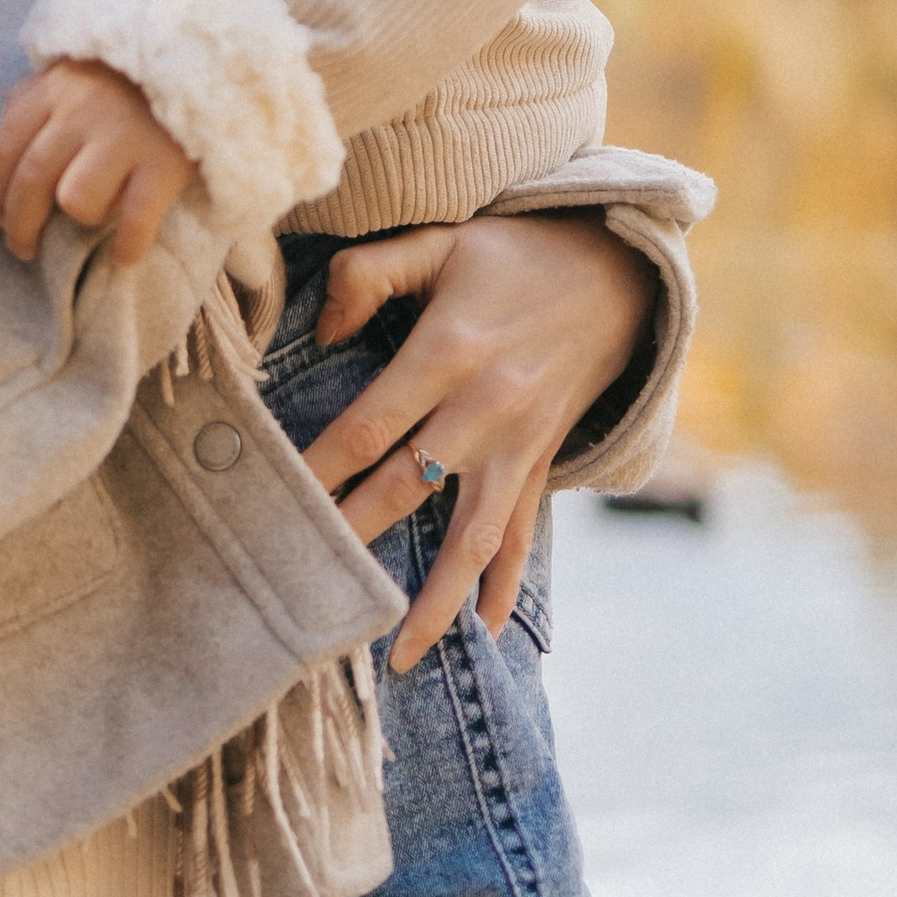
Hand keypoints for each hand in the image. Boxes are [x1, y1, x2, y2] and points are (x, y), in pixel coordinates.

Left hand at [0, 60, 195, 266]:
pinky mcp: (165, 161)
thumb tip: (5, 175)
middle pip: (33, 181)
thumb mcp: (71, 75)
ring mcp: (124, 135)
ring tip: (93, 220)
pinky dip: (127, 245)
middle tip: (23, 248)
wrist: (200, 50)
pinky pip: (135, 219)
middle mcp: (80, 111)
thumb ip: (37, 108)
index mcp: (52, 89)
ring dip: (80, 217)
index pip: (5, 147)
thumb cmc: (127, 76)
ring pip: (76, 199)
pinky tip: (123, 257)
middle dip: (20, 225)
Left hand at [297, 213, 655, 670]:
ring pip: (473, 537)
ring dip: (437, 600)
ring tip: (398, 656)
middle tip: (306, 593)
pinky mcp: (542, 462)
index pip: (368, 427)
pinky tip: (486, 633)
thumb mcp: (439, 239)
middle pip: (407, 490)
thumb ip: (368, 274)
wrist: (620, 272)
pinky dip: (505, 585)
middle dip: (355, 542)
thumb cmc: (513, 253)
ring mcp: (519, 445)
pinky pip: (521, 534)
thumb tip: (322, 334)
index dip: (321, 471)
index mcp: (448, 352)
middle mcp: (485, 409)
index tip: (276, 510)